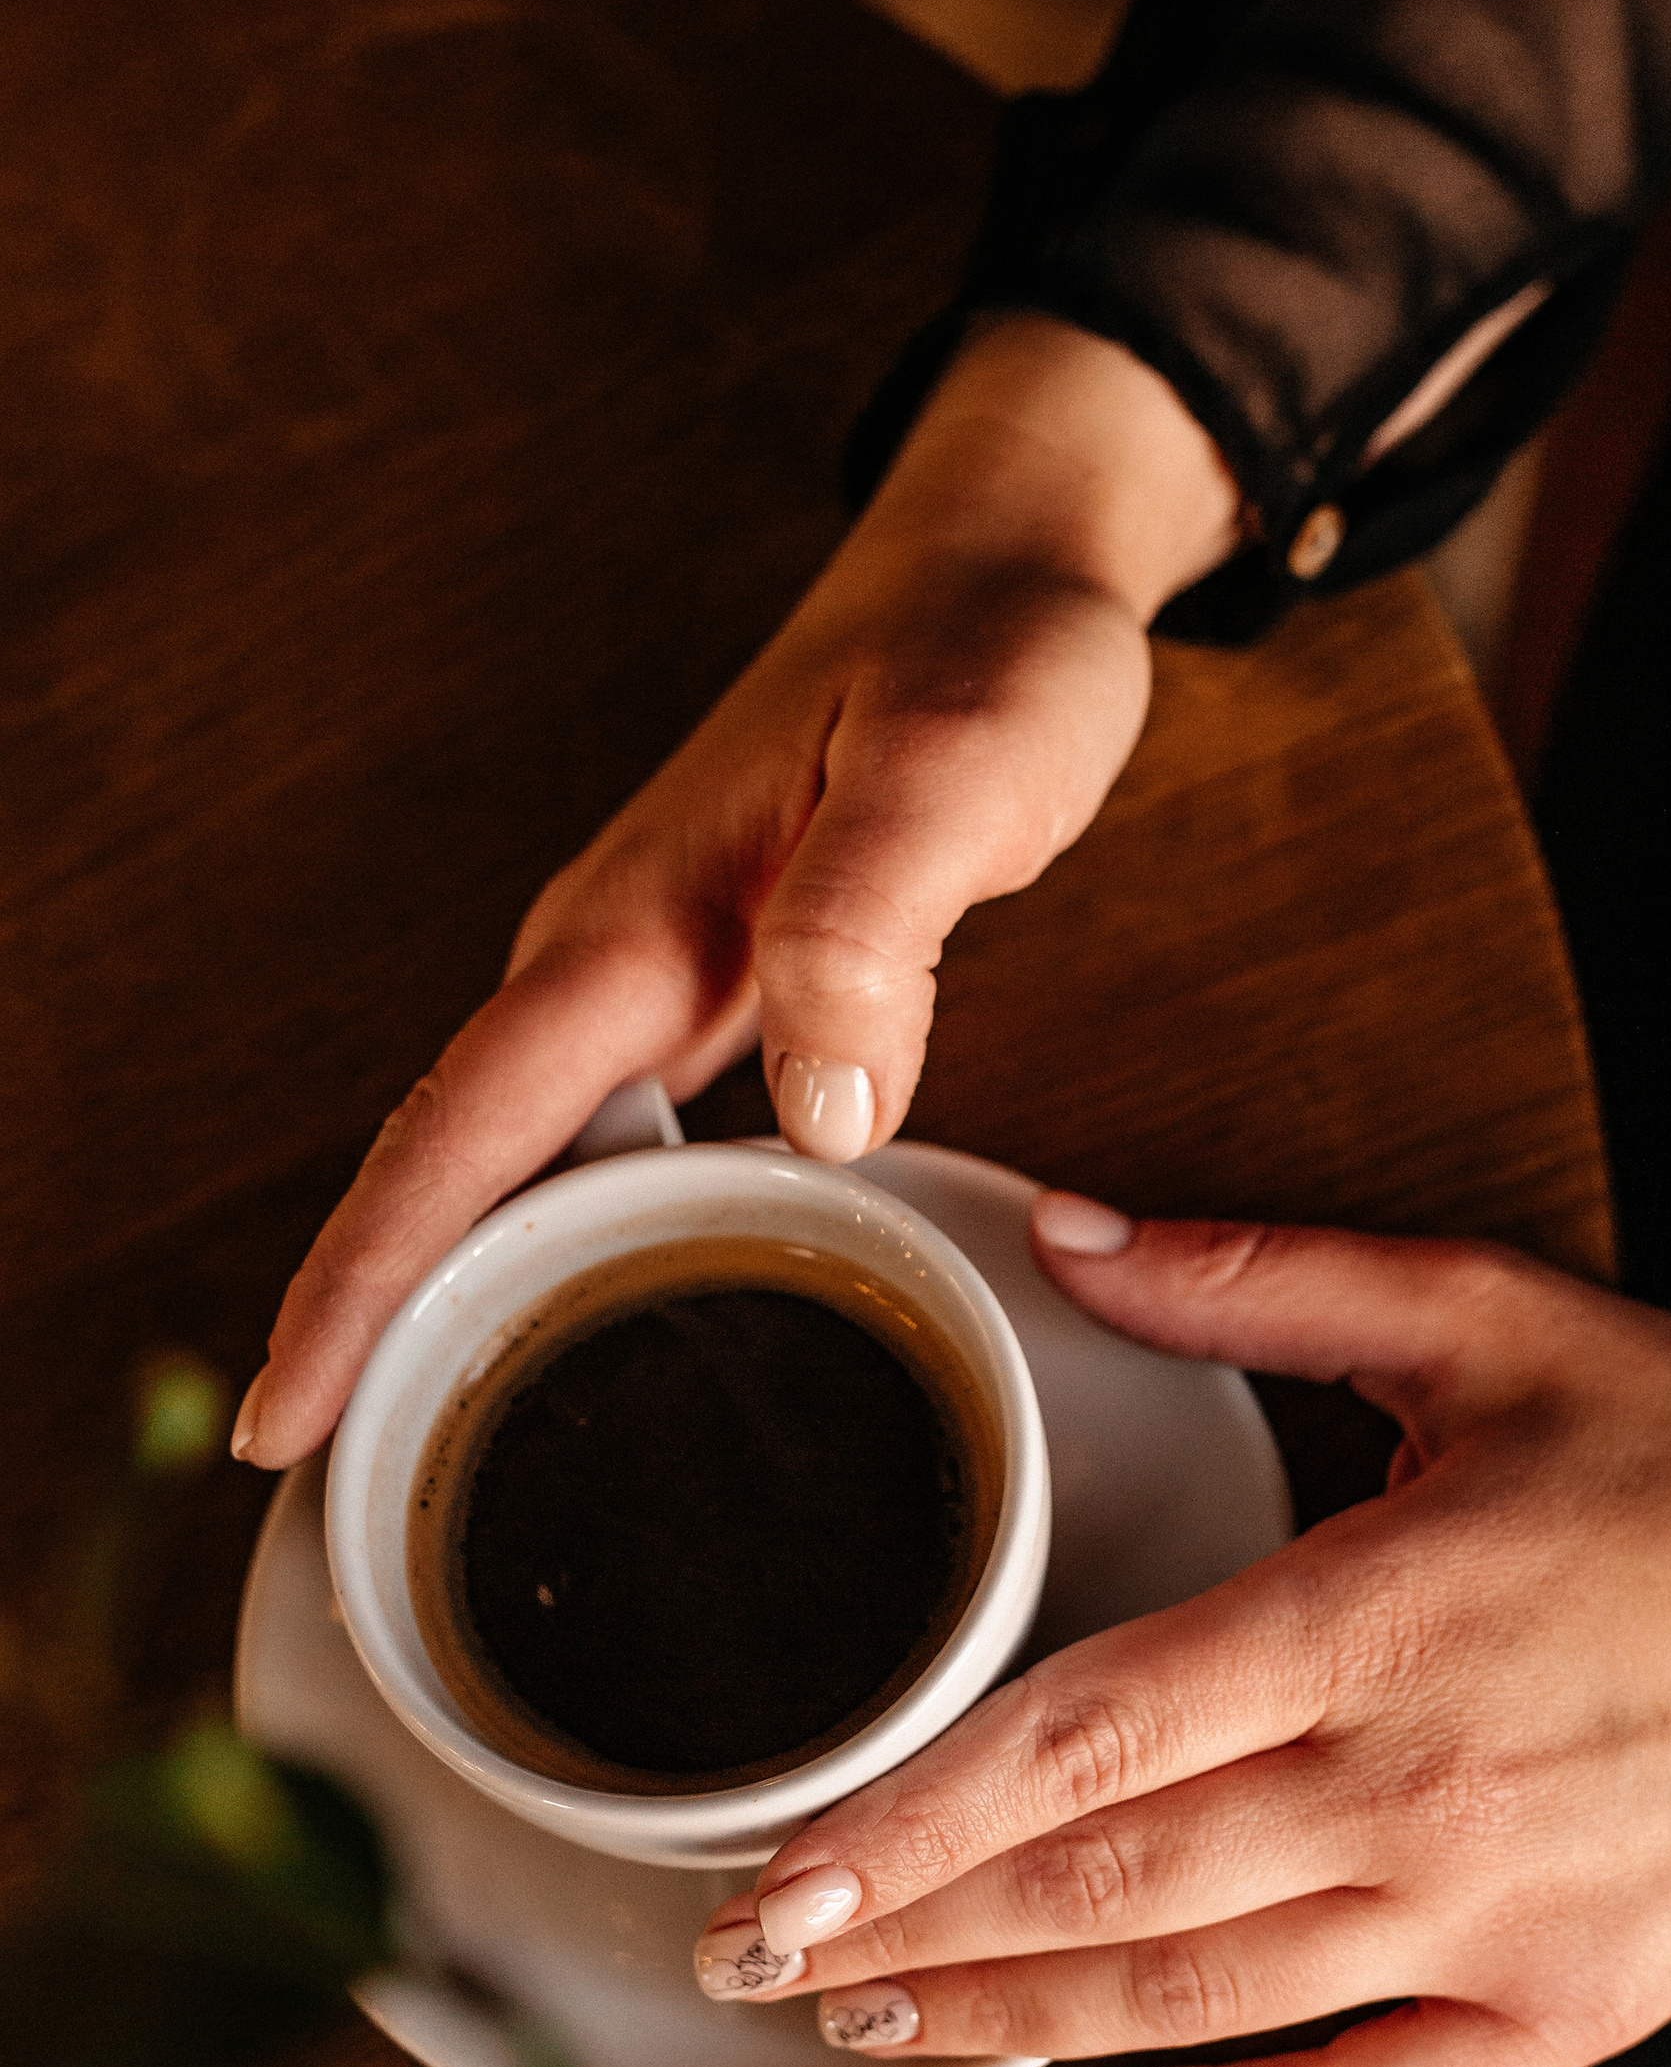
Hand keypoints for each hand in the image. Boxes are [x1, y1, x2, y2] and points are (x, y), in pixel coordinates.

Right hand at [233, 318, 1238, 1465]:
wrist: (994, 564)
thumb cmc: (980, 654)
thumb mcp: (956, 770)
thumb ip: (878, 925)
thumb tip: (823, 1106)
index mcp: (637, 928)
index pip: (460, 1131)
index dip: (362, 1280)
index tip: (280, 1414)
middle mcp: (610, 960)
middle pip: (449, 1172)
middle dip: (370, 1328)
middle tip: (331, 1502)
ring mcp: (647, 975)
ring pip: (512, 1164)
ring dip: (451, 1294)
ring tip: (420, 1457)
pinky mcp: (703, 985)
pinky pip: (595, 1141)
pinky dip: (557, 1240)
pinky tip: (586, 1326)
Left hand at [692, 1205, 1670, 2066]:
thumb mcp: (1494, 1319)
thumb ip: (1259, 1278)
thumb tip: (1057, 1237)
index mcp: (1368, 1619)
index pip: (1078, 1737)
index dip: (904, 1813)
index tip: (773, 1866)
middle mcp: (1405, 1793)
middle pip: (1101, 1888)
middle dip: (908, 1933)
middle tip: (757, 1954)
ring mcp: (1485, 1923)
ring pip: (1195, 2004)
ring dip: (1015, 2021)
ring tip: (874, 2023)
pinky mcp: (1566, 2014)